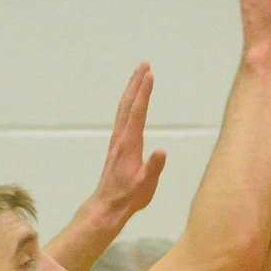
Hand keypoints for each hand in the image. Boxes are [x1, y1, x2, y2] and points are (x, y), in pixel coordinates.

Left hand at [88, 63, 166, 225]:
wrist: (107, 206)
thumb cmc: (129, 197)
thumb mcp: (146, 185)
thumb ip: (154, 167)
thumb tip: (163, 151)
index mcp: (129, 144)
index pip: (138, 113)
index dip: (144, 93)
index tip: (149, 74)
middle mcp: (121, 138)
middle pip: (128, 104)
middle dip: (136, 83)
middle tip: (143, 64)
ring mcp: (117, 141)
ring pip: (123, 109)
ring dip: (131, 90)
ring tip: (139, 76)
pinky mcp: (117, 146)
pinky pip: (123, 117)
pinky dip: (129, 103)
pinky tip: (132, 103)